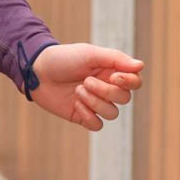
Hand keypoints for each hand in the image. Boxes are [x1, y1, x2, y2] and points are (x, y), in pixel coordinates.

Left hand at [27, 43, 144, 130]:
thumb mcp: (90, 54)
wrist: (38, 71)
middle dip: (106, 91)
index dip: (129, 81)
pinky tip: (76, 104)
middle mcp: (105, 87)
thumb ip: (116, 59)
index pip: (134, 81)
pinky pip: (97, 125)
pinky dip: (89, 116)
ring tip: (78, 90)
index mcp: (110, 70)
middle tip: (86, 81)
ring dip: (95, 102)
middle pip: (124, 99)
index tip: (114, 75)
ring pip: (112, 113)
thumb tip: (141, 66)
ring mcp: (94, 103)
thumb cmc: (64, 58)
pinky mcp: (83, 116)